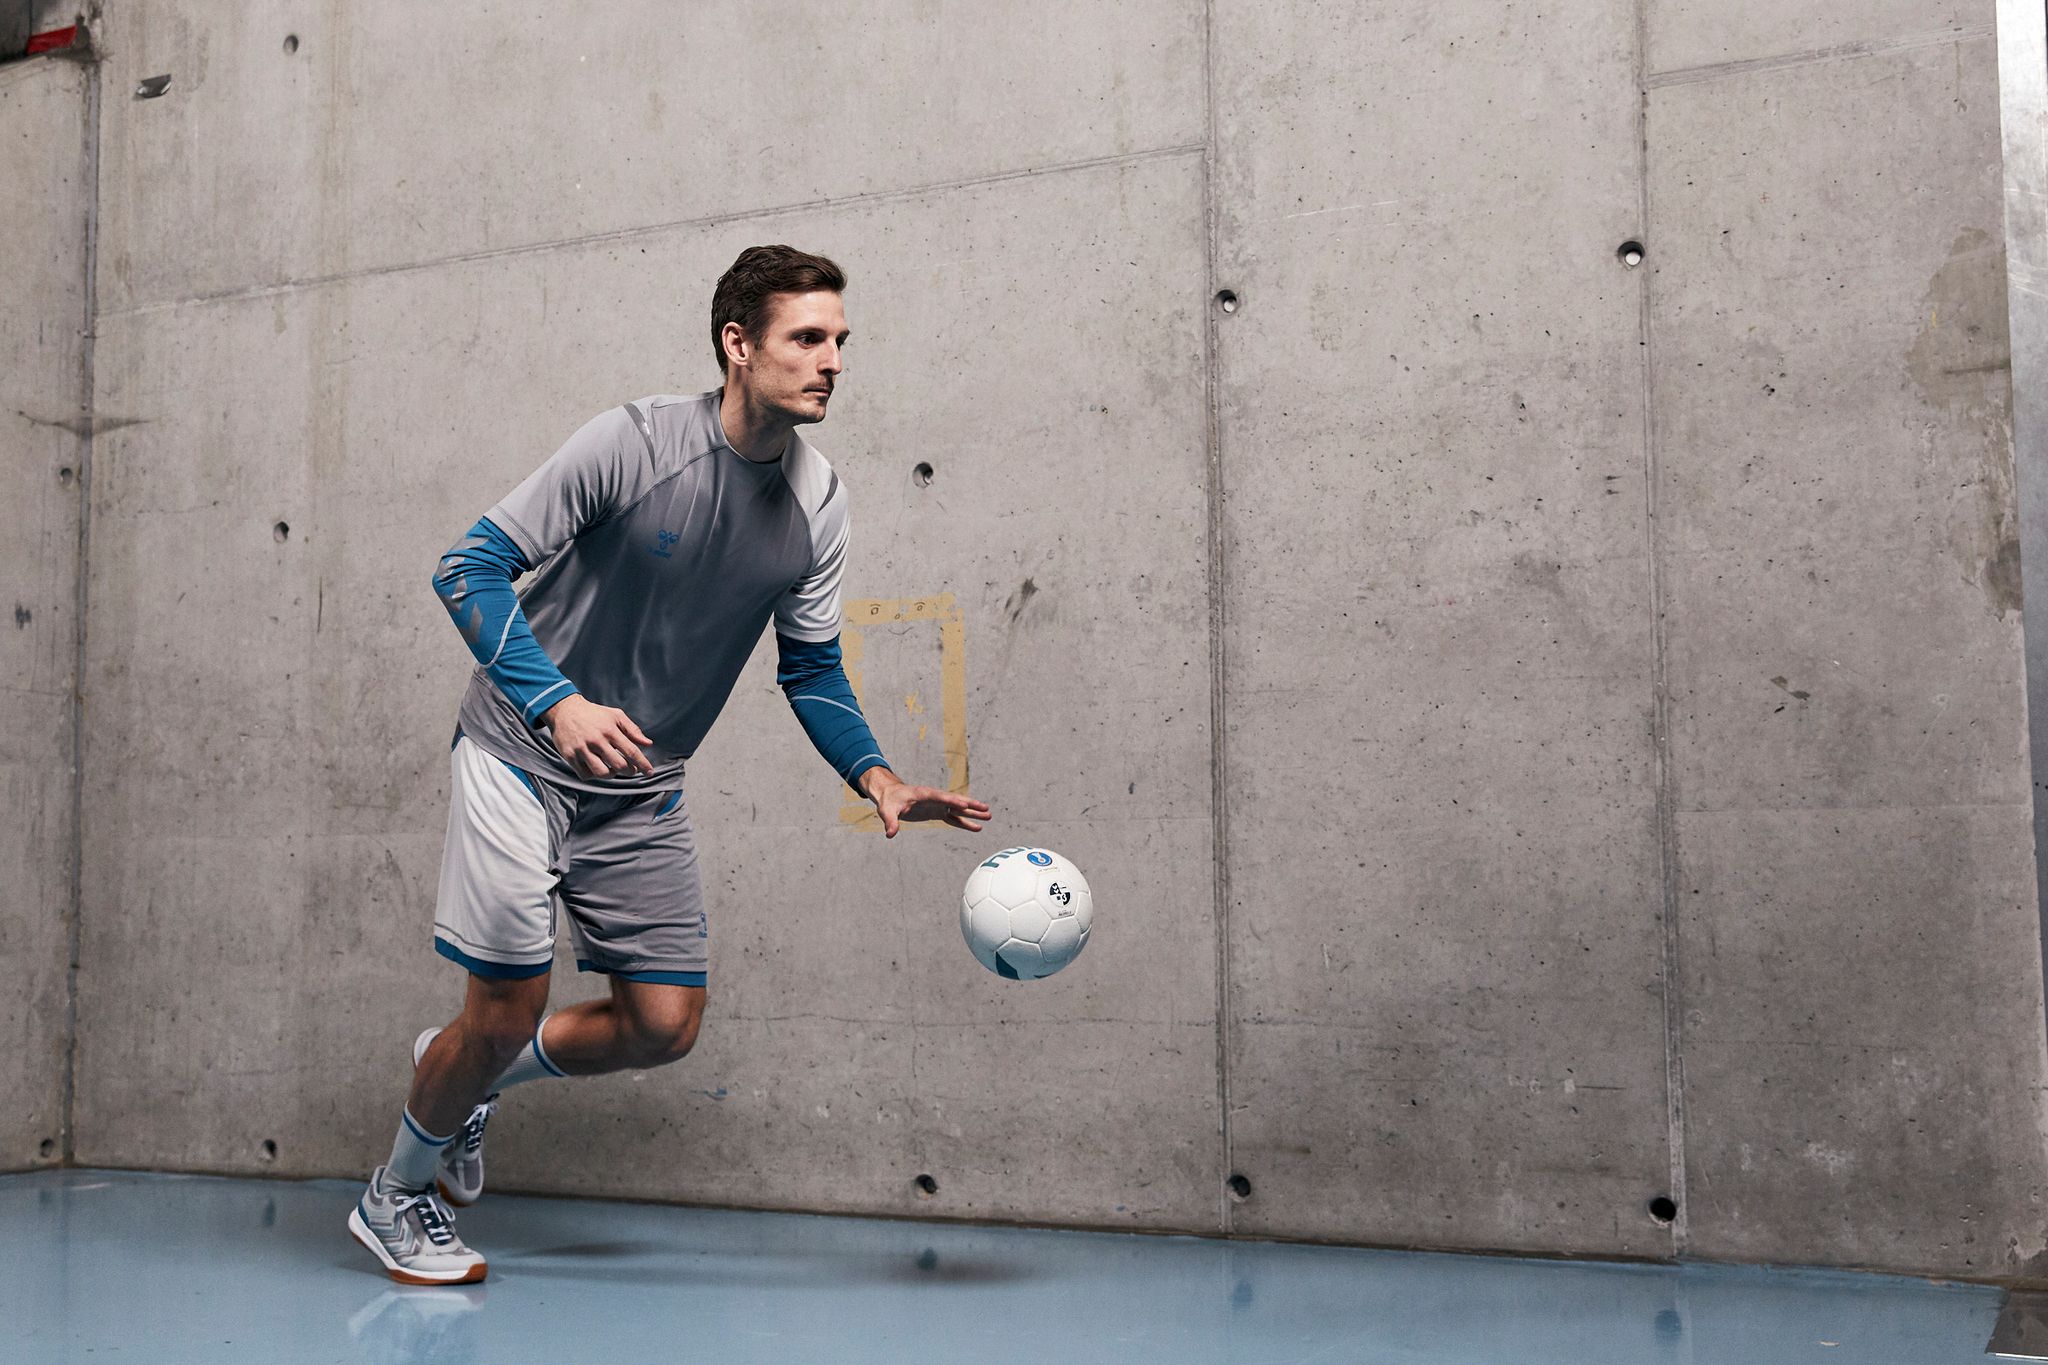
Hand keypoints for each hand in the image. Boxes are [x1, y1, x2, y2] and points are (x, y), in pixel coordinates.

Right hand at [541, 694, 654, 777]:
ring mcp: (582, 749)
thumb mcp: (616, 715)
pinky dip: (594, 775)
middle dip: (629, 771)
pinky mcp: (570, 756)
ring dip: (612, 775)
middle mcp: (596, 740)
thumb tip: (648, 744)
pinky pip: (585, 774)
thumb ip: (633, 730)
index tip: (649, 772)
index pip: (631, 751)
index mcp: (610, 730)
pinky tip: (597, 767)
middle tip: (631, 769)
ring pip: (602, 773)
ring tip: (613, 768)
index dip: (642, 764)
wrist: (565, 710)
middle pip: (619, 765)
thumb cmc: (594, 714)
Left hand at [859, 767, 992, 838]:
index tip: (966, 804)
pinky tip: (976, 828)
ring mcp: (938, 805)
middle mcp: (935, 798)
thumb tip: (890, 834)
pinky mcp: (937, 812)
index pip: (941, 797)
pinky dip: (965, 823)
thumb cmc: (889, 801)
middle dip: (970, 805)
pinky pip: (954, 818)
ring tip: (989, 816)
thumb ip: (890, 822)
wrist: (890, 796)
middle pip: (955, 801)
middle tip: (986, 808)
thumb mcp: (887, 811)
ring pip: (958, 809)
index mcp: (924, 794)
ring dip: (972, 813)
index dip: (953, 800)